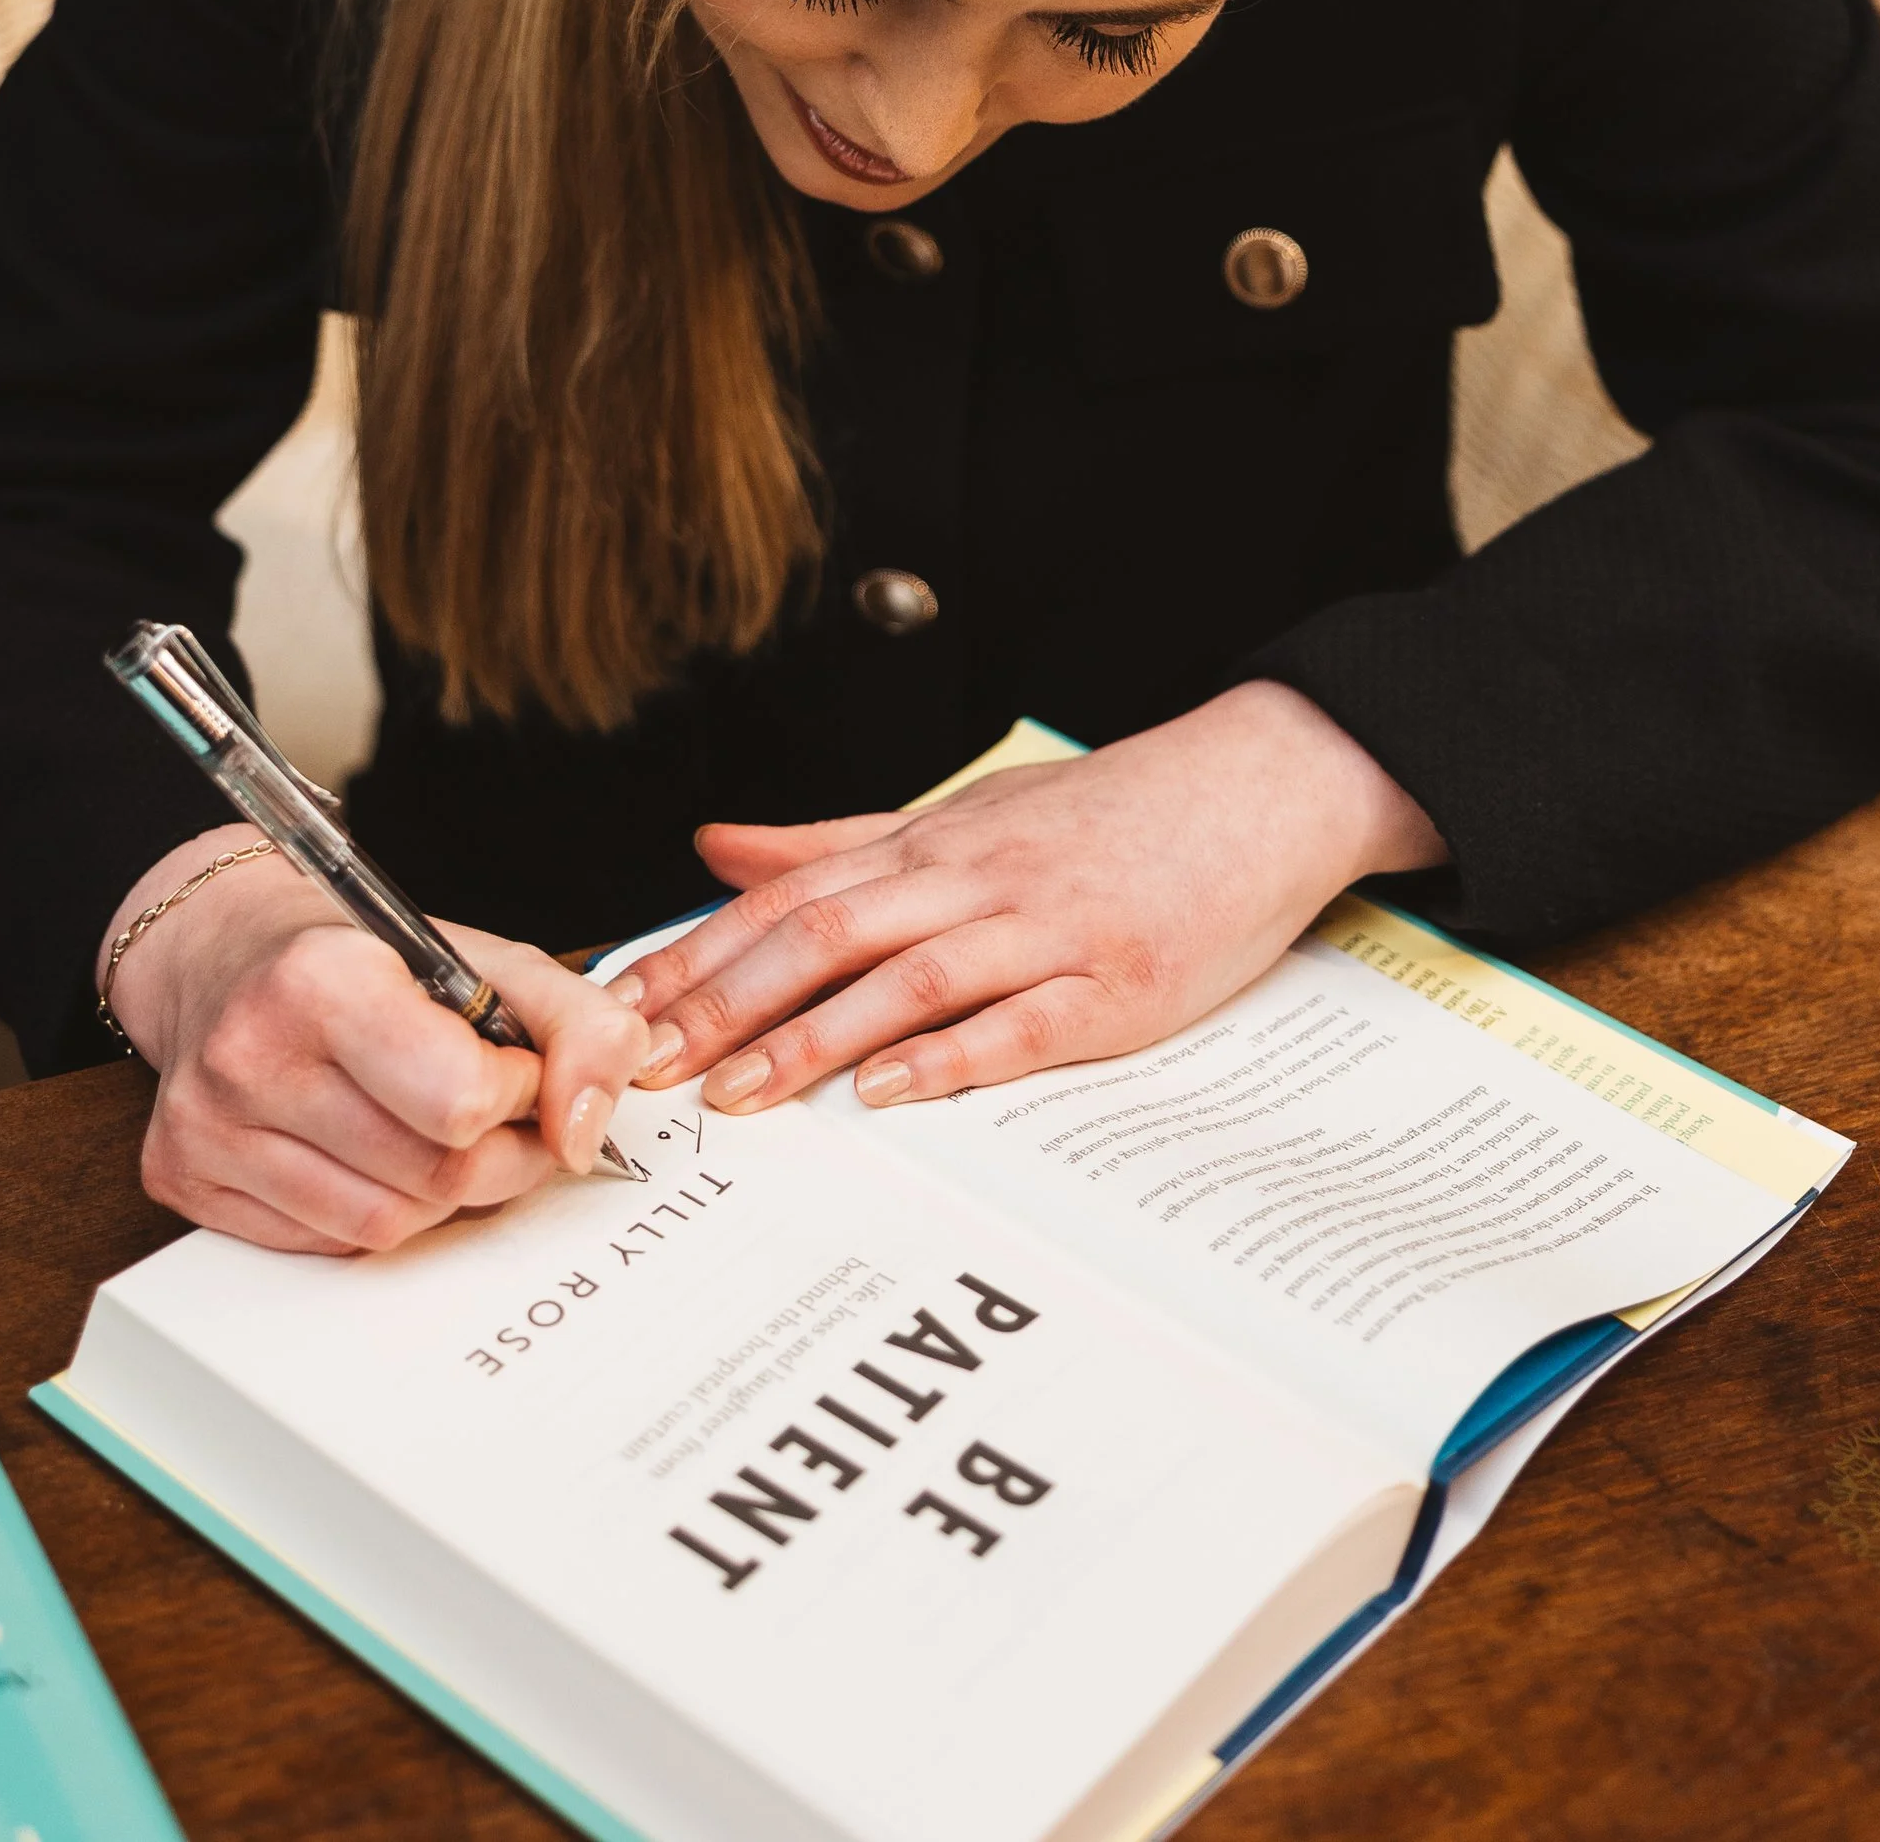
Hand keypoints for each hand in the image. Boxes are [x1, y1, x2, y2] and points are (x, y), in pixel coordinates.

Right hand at [103, 826, 649, 1253]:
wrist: (225, 950)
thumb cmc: (362, 956)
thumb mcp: (487, 958)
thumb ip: (579, 1024)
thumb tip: (585, 1130)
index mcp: (323, 979)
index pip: (461, 1101)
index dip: (514, 1094)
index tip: (511, 1065)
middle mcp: (251, 1054)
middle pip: (433, 1177)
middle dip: (497, 1156)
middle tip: (500, 1114)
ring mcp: (208, 1126)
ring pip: (384, 1227)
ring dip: (440, 1194)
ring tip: (437, 1132)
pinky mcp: (184, 1179)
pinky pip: (324, 1244)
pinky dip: (371, 1210)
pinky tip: (368, 1151)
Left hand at [612, 682, 1444, 1115]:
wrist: (1257, 785)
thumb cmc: (1106, 814)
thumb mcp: (962, 813)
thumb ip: (836, 837)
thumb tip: (715, 844)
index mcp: (929, 844)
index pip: (787, 895)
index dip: (697, 950)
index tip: (621, 1005)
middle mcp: (973, 878)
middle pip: (825, 932)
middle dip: (725, 1002)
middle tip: (645, 1062)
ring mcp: (1046, 929)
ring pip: (907, 977)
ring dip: (813, 1036)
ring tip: (739, 1093)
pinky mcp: (1118, 983)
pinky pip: (1022, 1021)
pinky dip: (951, 1056)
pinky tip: (891, 1092)